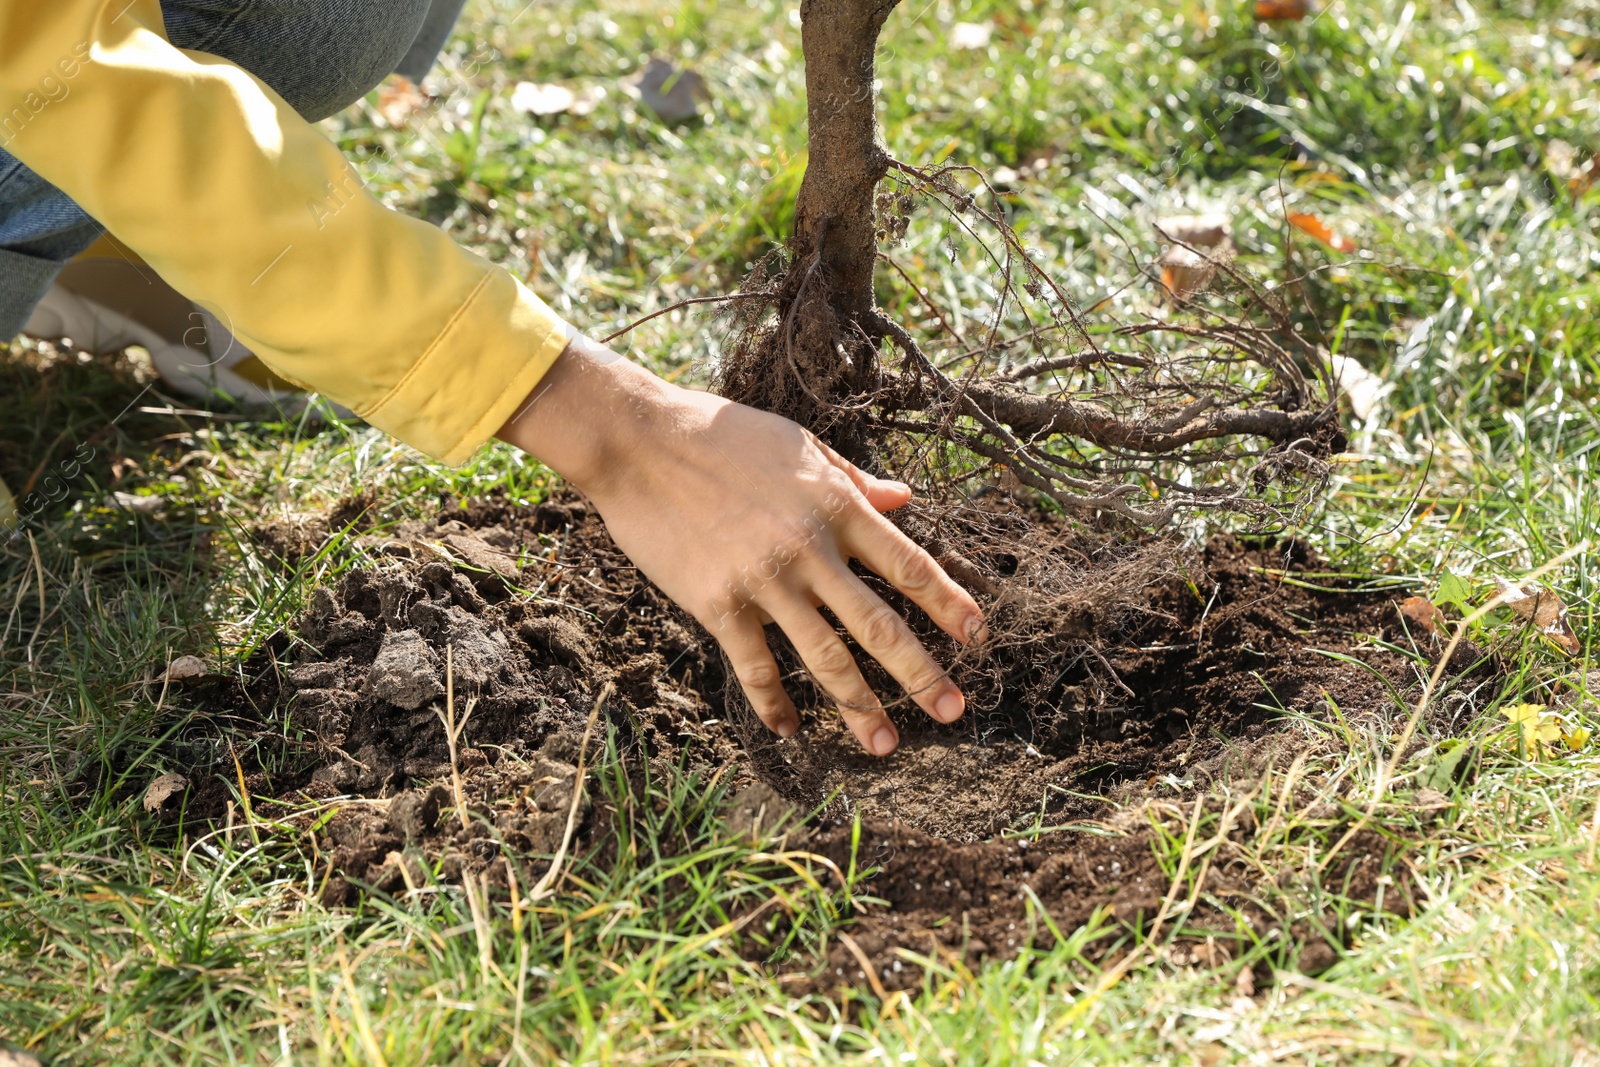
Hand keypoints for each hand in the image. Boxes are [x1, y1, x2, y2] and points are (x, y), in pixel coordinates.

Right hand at [497, 336, 986, 755]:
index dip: (949, 606)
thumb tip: (903, 498)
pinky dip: (774, 702)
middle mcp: (811, 549)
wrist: (641, 441)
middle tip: (954, 711)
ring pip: (826, 658)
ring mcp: (765, 581)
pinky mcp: (718, 604)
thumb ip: (853, 479)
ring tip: (885, 744)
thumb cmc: (723, 434)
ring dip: (860, 707)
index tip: (979, 638)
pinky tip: (789, 728)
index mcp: (838, 506)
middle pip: (880, 626)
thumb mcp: (800, 446)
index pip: (911, 566)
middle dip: (922, 675)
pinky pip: (756, 667)